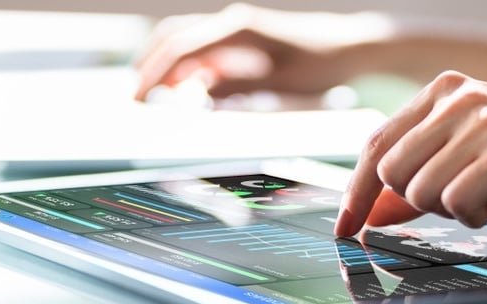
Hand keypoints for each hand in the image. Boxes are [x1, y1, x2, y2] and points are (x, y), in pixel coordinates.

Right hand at [134, 3, 386, 100]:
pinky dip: (189, 68)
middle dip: (151, 66)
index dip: (155, 74)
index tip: (139, 98)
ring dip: (167, 65)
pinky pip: (206, 51)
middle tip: (137, 97)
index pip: (182, 50)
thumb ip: (237, 85)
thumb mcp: (279, 82)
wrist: (349, 45)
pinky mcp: (243, 40)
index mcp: (238, 30)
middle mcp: (232, 23)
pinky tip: (187, 89)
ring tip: (153, 94)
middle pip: (174, 37)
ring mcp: (236, 29)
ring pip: (186, 41)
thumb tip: (197, 92)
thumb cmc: (321, 63)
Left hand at [335, 70, 486, 236]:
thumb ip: (407, 186)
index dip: (356, 190)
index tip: (345, 224)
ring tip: (481, 189)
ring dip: (448, 207)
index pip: (375, 144)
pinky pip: (456, 202)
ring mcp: (484, 118)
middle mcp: (458, 98)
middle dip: (416, 197)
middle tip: (454, 190)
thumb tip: (365, 216)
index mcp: (439, 93)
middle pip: (392, 172)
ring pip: (420, 190)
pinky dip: (475, 213)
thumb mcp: (453, 163)